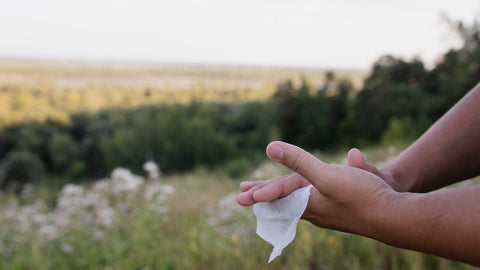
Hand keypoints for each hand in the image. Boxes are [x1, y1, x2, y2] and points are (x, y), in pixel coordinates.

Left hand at [237, 141, 396, 235]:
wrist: (397, 215)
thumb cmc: (362, 196)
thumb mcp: (326, 175)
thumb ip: (298, 161)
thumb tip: (270, 148)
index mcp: (308, 204)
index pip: (278, 197)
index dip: (261, 192)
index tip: (242, 194)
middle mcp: (316, 211)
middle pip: (285, 202)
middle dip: (268, 196)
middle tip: (249, 196)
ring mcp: (331, 212)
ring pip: (301, 203)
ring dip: (285, 196)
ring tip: (277, 196)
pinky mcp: (345, 208)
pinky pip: (317, 203)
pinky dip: (306, 197)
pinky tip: (311, 198)